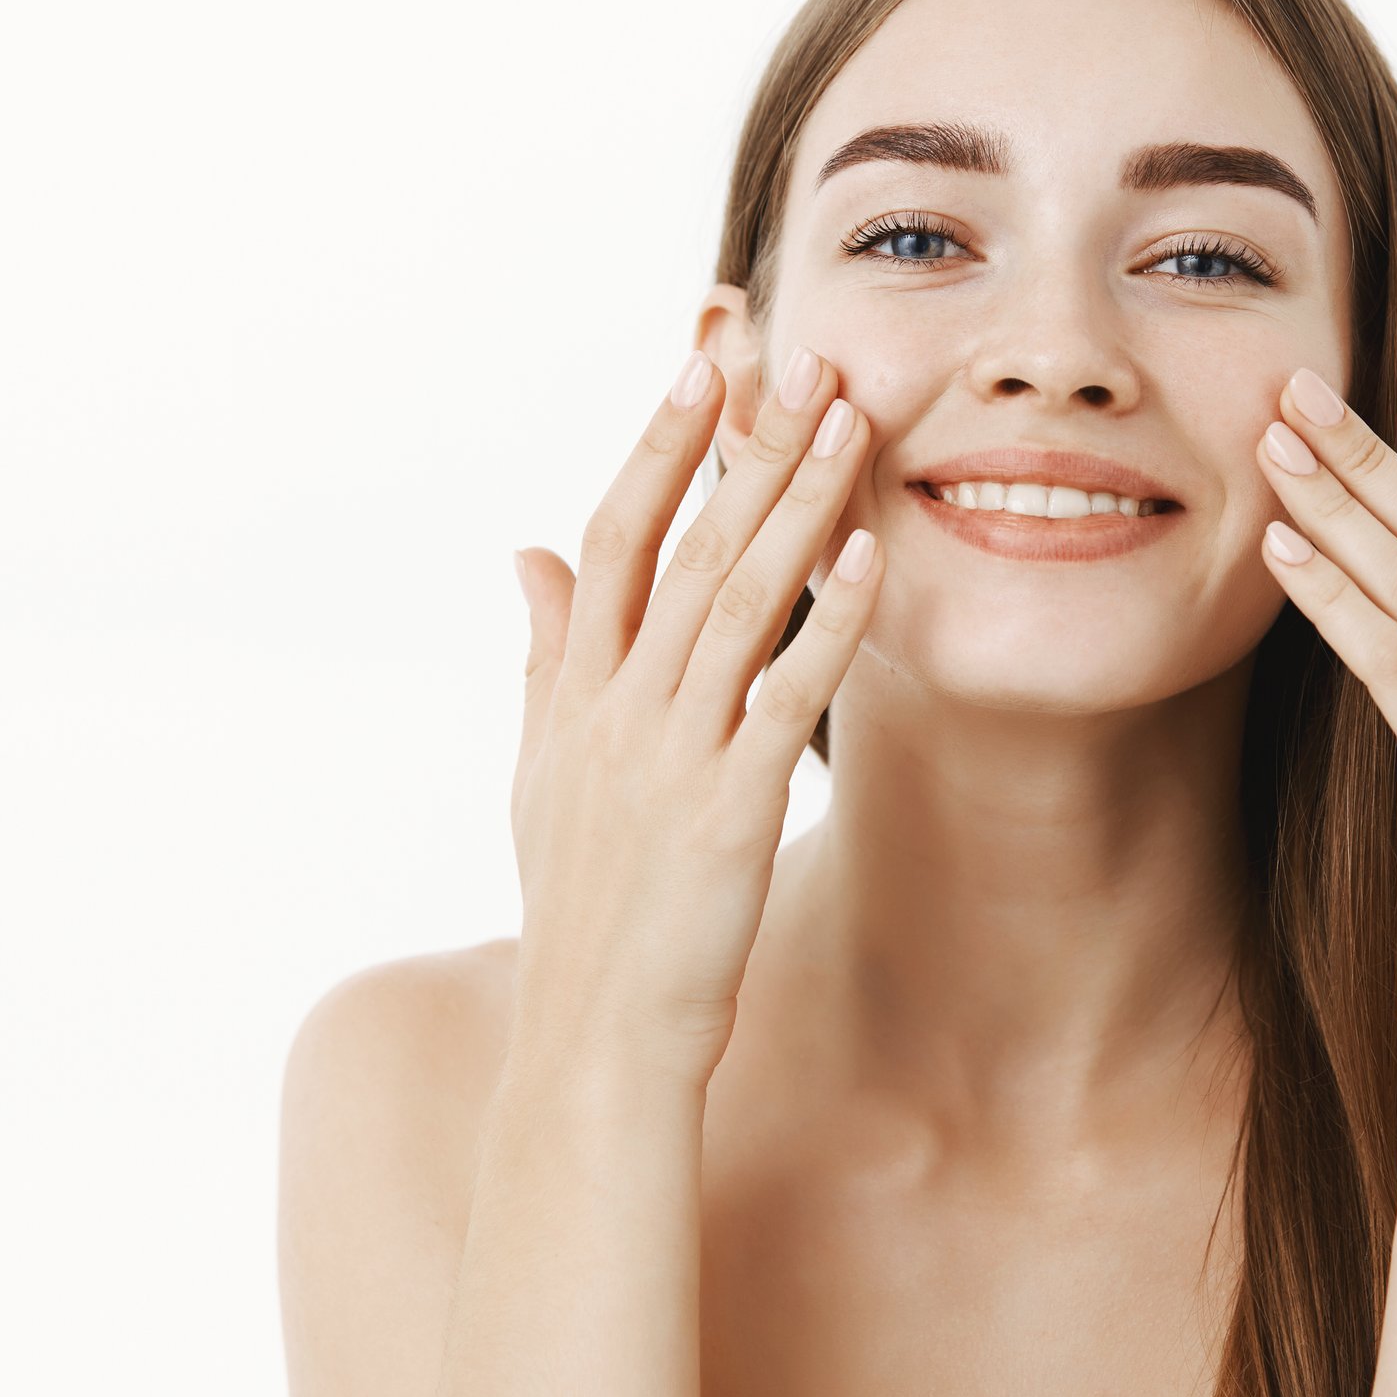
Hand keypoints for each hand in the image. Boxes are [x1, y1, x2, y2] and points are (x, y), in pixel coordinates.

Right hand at [508, 345, 879, 1082]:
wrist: (590, 1041)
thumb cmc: (579, 908)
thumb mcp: (542, 771)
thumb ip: (544, 654)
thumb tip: (525, 551)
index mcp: (574, 693)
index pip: (613, 537)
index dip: (656, 445)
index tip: (700, 363)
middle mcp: (616, 709)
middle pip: (680, 547)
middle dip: (741, 445)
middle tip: (797, 355)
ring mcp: (669, 757)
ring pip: (735, 602)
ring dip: (795, 504)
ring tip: (847, 421)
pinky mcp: (728, 811)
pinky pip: (787, 698)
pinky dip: (829, 623)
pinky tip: (872, 556)